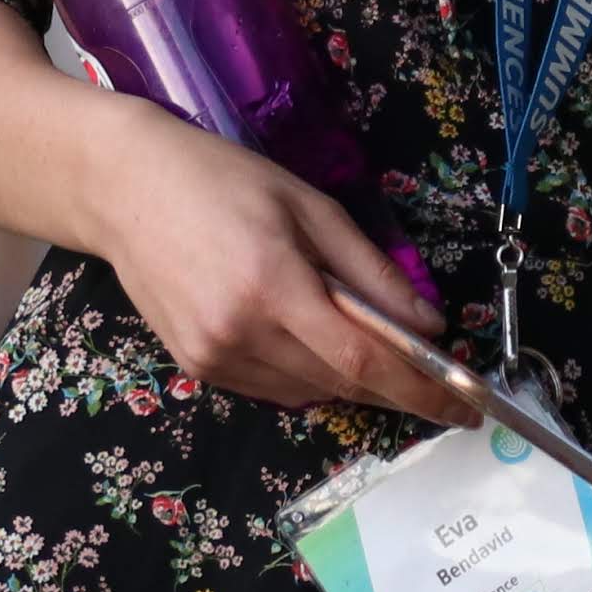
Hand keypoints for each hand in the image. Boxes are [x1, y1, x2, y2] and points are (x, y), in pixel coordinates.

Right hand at [78, 99, 469, 425]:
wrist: (125, 192)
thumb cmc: (225, 183)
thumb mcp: (313, 209)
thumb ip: (372, 272)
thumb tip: (427, 324)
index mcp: (274, 289)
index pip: (363, 361)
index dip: (420, 389)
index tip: (466, 408)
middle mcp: (239, 336)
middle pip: (340, 383)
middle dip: (401, 390)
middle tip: (445, 386)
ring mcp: (212, 358)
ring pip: (309, 391)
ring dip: (358, 385)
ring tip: (396, 364)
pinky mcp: (194, 366)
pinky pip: (274, 388)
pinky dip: (313, 377)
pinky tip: (329, 351)